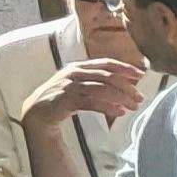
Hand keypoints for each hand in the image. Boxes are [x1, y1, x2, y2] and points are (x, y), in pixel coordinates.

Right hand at [23, 59, 144, 131]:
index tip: (140, 74)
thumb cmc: (60, 98)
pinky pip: (93, 102)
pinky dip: (108, 107)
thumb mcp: (76, 83)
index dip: (124, 67)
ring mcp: (69, 86)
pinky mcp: (67, 100)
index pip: (106, 63)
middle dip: (127, 87)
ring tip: (133, 107)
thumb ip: (94, 81)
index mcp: (78, 66)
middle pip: (108, 76)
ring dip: (121, 98)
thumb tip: (123, 85)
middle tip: (140, 97)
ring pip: (103, 89)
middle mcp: (74, 73)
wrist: (36, 111)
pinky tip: (119, 112)